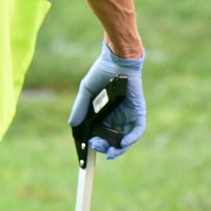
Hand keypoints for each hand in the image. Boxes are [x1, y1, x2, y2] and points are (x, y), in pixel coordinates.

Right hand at [68, 41, 145, 159]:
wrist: (116, 59)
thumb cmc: (101, 73)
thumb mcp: (86, 92)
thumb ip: (80, 108)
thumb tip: (72, 125)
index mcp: (104, 115)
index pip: (101, 135)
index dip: (96, 144)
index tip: (88, 149)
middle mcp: (117, 117)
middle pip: (113, 140)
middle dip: (105, 147)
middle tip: (96, 147)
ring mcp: (128, 115)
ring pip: (126, 139)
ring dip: (118, 148)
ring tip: (109, 151)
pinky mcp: (138, 111)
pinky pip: (138, 129)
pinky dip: (132, 138)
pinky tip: (123, 143)